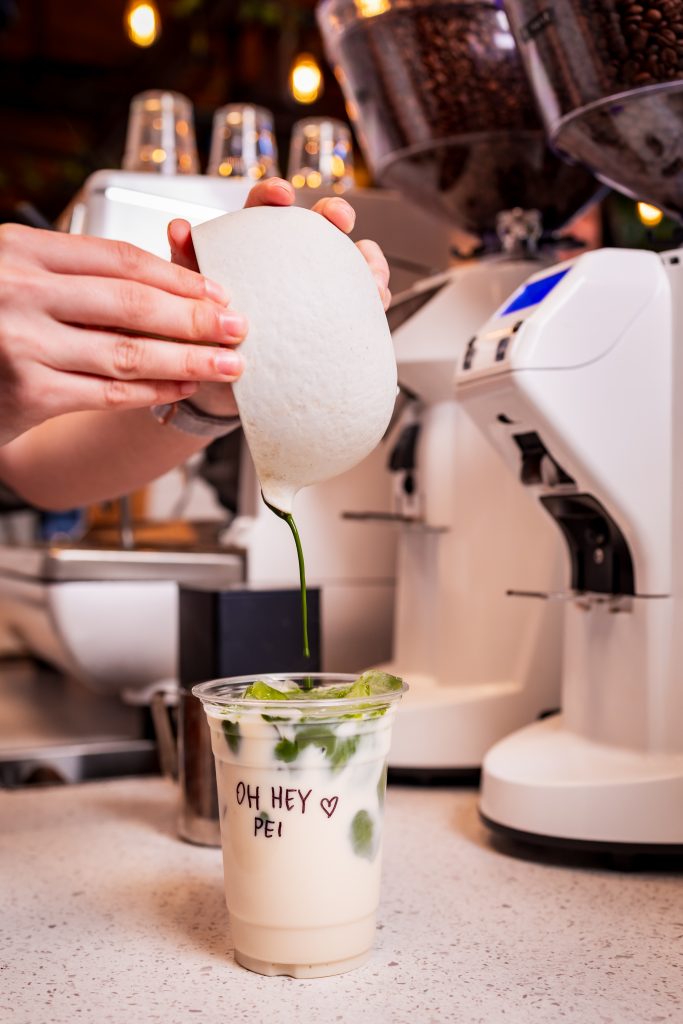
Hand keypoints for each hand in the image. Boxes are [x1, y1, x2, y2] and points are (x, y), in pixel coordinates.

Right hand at [0, 223, 248, 444]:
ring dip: (187, 360)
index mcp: (21, 250)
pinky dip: (154, 391)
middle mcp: (19, 292)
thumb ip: (79, 275)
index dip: (178, 277)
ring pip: (128, 354)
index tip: (217, 292)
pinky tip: (183, 388)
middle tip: (238, 328)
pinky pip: (108, 393)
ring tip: (227, 364)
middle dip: (195, 318)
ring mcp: (21, 344)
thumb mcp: (21, 276)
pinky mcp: (28, 394)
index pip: (120, 259)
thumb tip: (172, 283)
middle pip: (132, 304)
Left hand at [168, 178, 390, 417]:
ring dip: (367, 261)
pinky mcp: (331, 322)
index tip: (282, 196)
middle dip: (334, 214)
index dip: (274, 195)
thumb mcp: (186, 298)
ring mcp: (314, 292)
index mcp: (251, 246)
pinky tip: (375, 299)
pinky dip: (374, 296)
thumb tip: (178, 228)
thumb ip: (185, 263)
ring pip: (350, 263)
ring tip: (369, 274)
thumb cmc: (201, 331)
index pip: (263, 208)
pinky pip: (361, 304)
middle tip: (338, 218)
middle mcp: (287, 263)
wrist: (219, 384)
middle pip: (318, 226)